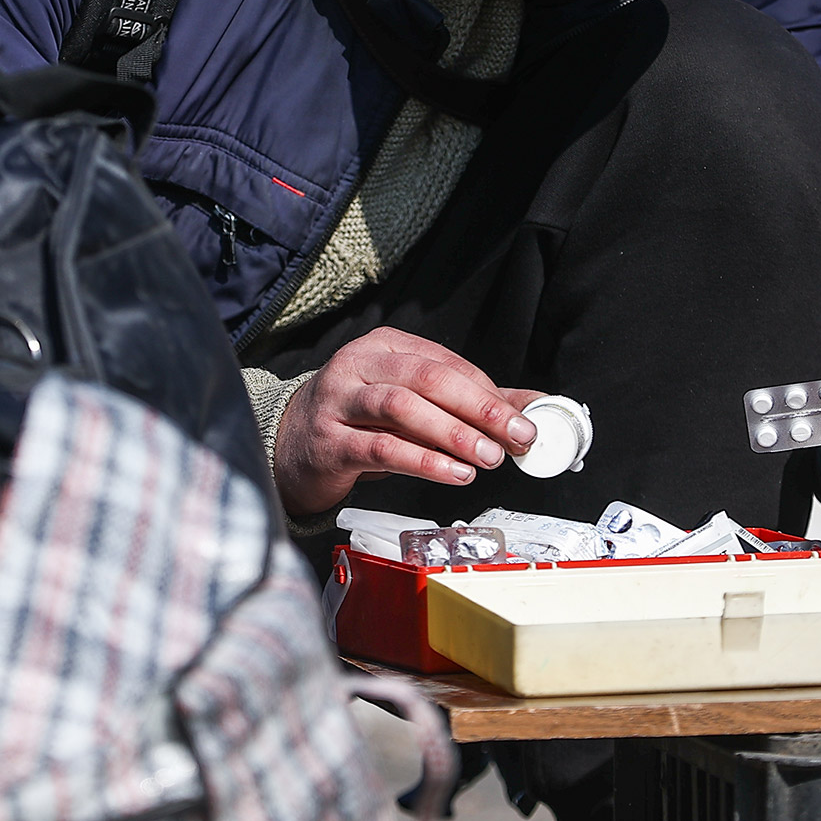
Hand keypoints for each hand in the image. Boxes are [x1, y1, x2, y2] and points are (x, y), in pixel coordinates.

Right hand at [272, 327, 541, 516]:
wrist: (289, 448)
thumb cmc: (356, 422)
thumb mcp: (410, 404)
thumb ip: (468, 403)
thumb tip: (531, 406)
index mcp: (383, 346)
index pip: (445, 362)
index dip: (488, 391)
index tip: (522, 420)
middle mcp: (358, 365)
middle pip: (426, 377)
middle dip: (478, 408)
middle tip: (514, 436)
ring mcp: (338, 401)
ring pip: (402, 406)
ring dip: (452, 433)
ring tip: (487, 458)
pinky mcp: (329, 442)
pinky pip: (381, 447)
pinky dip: (423, 460)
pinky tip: (453, 474)